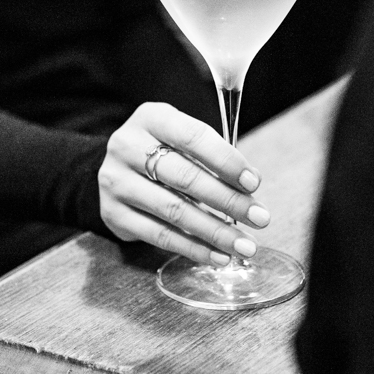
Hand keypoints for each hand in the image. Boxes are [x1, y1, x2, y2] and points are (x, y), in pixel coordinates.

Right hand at [98, 102, 270, 264]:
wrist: (117, 170)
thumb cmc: (162, 152)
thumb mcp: (182, 139)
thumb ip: (214, 156)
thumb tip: (250, 185)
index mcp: (151, 118)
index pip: (193, 137)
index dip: (226, 160)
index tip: (254, 183)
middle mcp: (127, 146)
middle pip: (185, 177)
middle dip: (228, 201)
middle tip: (260, 218)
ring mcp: (116, 181)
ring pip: (174, 211)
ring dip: (216, 231)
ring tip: (245, 245)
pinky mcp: (113, 214)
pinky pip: (159, 236)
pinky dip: (193, 248)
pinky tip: (218, 255)